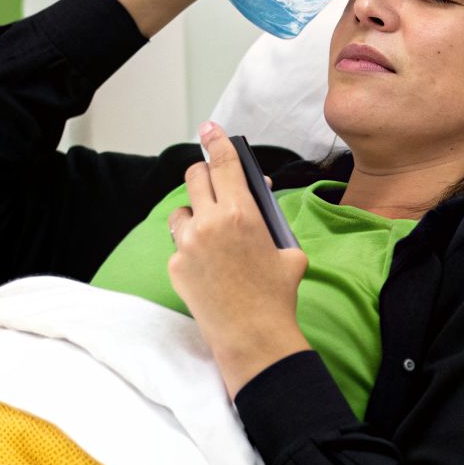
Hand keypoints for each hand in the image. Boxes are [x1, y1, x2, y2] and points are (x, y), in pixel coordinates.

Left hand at [168, 122, 311, 396]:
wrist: (254, 336)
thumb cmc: (277, 294)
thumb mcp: (288, 249)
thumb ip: (271, 220)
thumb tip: (260, 200)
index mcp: (242, 214)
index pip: (224, 164)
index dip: (217, 142)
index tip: (211, 129)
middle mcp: (210, 223)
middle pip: (196, 177)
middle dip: (205, 174)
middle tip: (214, 182)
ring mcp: (188, 245)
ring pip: (181, 210)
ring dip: (195, 212)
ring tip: (212, 232)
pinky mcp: (175, 266)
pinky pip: (179, 244)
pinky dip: (192, 247)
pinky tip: (209, 267)